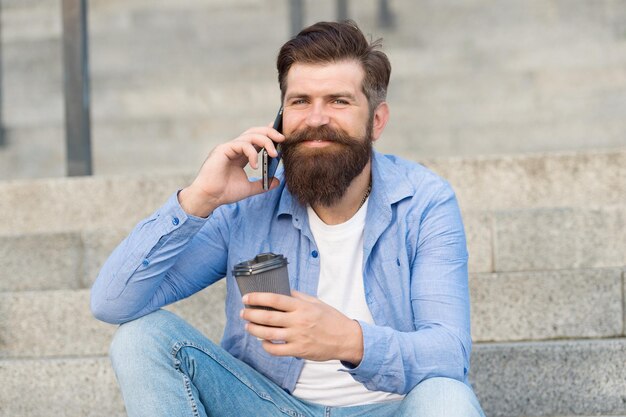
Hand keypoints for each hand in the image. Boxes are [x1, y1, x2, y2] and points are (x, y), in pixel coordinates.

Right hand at [178, 126, 284, 216]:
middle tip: (282, 139)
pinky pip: (242, 145)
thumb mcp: (248, 188)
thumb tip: (277, 181)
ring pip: (250, 135)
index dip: (268, 134)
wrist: (209, 198)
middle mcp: (235, 148)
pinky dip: (252, 153)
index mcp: (240, 154)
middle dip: (270, 132)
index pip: (256, 139)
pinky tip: (255, 166)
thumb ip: (262, 184)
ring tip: (274, 154)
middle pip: (254, 132)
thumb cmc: (225, 192)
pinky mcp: (223, 150)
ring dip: (265, 142)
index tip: (281, 135)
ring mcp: (229, 147)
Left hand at [240, 290, 363, 363]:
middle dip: (251, 314)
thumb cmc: (332, 318)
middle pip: (268, 317)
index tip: (246, 297)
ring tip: (248, 326)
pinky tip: (263, 342)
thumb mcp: (316, 302)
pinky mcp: (299, 350)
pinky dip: (266, 346)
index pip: (275, 299)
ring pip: (269, 334)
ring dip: (255, 329)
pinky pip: (277, 350)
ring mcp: (298, 337)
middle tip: (243, 312)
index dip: (258, 298)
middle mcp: (298, 321)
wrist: (346, 338)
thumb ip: (299, 297)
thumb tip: (283, 290)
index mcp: (302, 307)